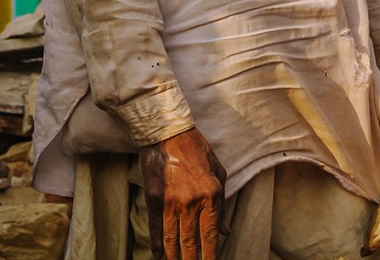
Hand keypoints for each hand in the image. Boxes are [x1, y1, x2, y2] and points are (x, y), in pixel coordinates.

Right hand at [140, 126, 227, 259]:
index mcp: (211, 194)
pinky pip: (156, 228)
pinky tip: (159, 256)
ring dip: (173, 258)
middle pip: (191, 243)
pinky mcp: (154, 198)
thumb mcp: (218, 173)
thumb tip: (225, 232)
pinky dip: (157, 245)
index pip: (211, 235)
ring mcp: (171, 201)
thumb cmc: (196, 150)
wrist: (168, 131)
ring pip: (172, 240)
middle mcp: (192, 201)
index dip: (210, 255)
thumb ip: (221, 204)